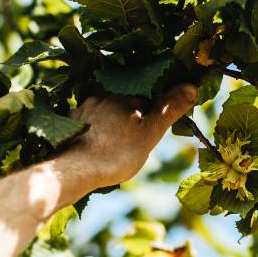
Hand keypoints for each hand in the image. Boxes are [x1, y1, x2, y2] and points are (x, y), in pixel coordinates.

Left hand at [60, 85, 198, 192]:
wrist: (74, 171)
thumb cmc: (117, 153)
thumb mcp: (151, 132)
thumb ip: (169, 108)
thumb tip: (192, 86)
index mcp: (122, 95)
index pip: (144, 99)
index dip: (151, 116)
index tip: (150, 133)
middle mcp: (99, 97)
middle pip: (122, 106)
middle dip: (129, 121)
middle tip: (131, 146)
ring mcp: (80, 110)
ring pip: (103, 117)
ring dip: (110, 128)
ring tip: (113, 150)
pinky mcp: (66, 125)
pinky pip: (85, 126)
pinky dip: (92, 135)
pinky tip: (94, 150)